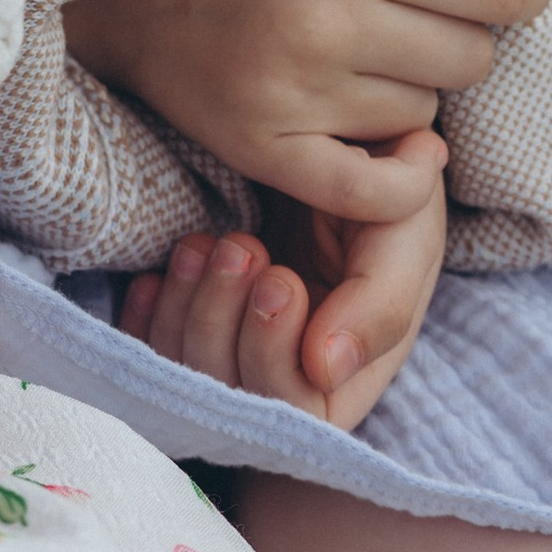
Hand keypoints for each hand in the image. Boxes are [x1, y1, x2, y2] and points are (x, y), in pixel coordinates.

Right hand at [66, 0, 551, 221]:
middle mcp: (326, 17)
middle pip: (472, 57)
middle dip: (460, 33)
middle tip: (408, 11)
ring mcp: (294, 91)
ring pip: (426, 115)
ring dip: (411, 88)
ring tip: (357, 52)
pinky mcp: (266, 148)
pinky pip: (377, 191)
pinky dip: (402, 175)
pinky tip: (391, 142)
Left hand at [118, 132, 448, 429]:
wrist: (334, 140)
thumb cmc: (383, 190)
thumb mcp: (404, 234)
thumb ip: (381, 305)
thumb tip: (325, 369)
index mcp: (345, 372)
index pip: (295, 411)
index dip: (273, 356)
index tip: (280, 278)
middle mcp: (287, 371)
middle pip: (229, 397)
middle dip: (222, 320)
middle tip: (240, 246)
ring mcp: (234, 345)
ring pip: (184, 371)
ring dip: (185, 307)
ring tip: (205, 244)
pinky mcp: (194, 315)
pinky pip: (149, 343)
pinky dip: (146, 313)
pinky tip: (157, 275)